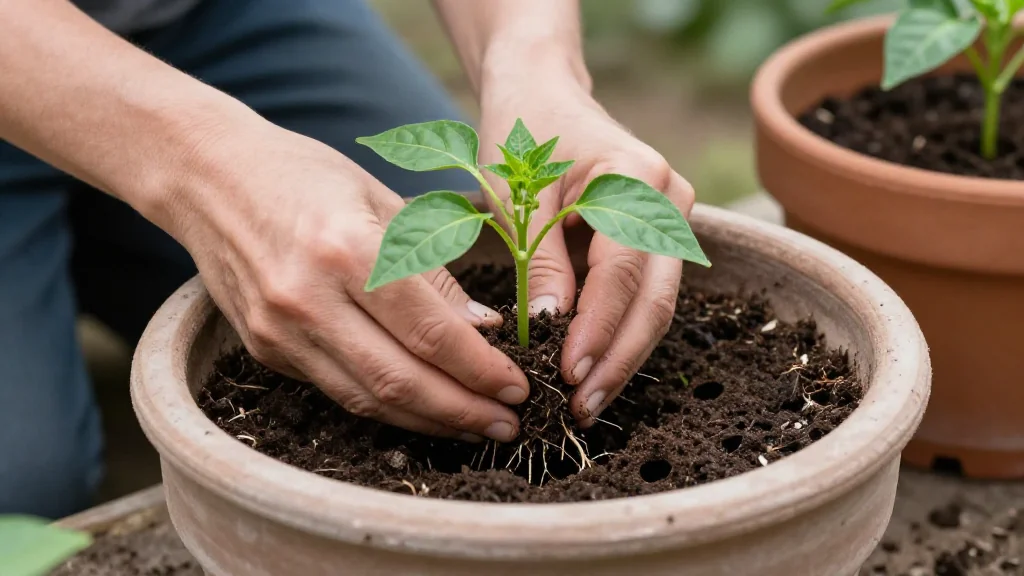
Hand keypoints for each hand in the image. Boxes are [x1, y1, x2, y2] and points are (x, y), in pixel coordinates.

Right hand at [168, 122, 528, 441]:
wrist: (207, 177)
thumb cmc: (304, 174)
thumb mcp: (381, 201)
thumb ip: (433, 271)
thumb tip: (483, 331)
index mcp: (346, 250)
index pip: (429, 333)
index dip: (481, 370)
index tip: (519, 388)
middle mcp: (307, 299)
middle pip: (399, 381)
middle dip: (463, 411)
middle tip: (509, 425)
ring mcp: (279, 331)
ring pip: (366, 399)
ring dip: (428, 422)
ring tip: (475, 428)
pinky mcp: (264, 350)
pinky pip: (336, 391)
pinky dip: (385, 406)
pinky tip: (422, 408)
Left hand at [479, 83, 694, 427]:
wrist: (542, 93)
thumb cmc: (523, 134)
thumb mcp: (517, 195)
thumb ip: (539, 259)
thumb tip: (552, 327)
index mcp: (635, 178)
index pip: (623, 271)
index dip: (598, 328)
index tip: (568, 374)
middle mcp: (668, 199)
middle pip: (655, 298)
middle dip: (619, 358)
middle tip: (583, 407)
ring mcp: (671, 218)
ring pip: (656, 303)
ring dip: (623, 354)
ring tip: (587, 399)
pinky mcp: (658, 235)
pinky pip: (644, 293)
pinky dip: (620, 332)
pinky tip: (595, 367)